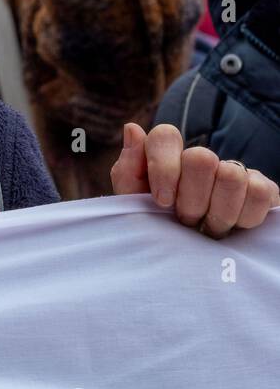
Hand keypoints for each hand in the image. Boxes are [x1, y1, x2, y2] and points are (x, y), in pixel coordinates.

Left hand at [111, 123, 278, 236]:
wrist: (191, 260)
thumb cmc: (158, 229)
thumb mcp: (133, 206)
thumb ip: (127, 171)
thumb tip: (132, 129)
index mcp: (165, 157)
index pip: (165, 135)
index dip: (164, 168)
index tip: (162, 202)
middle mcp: (199, 159)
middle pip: (200, 157)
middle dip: (191, 200)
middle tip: (187, 220)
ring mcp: (232, 170)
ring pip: (231, 175)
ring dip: (217, 214)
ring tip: (208, 229)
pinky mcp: (261, 187)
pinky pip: (259, 192)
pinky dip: (244, 218)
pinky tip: (233, 227)